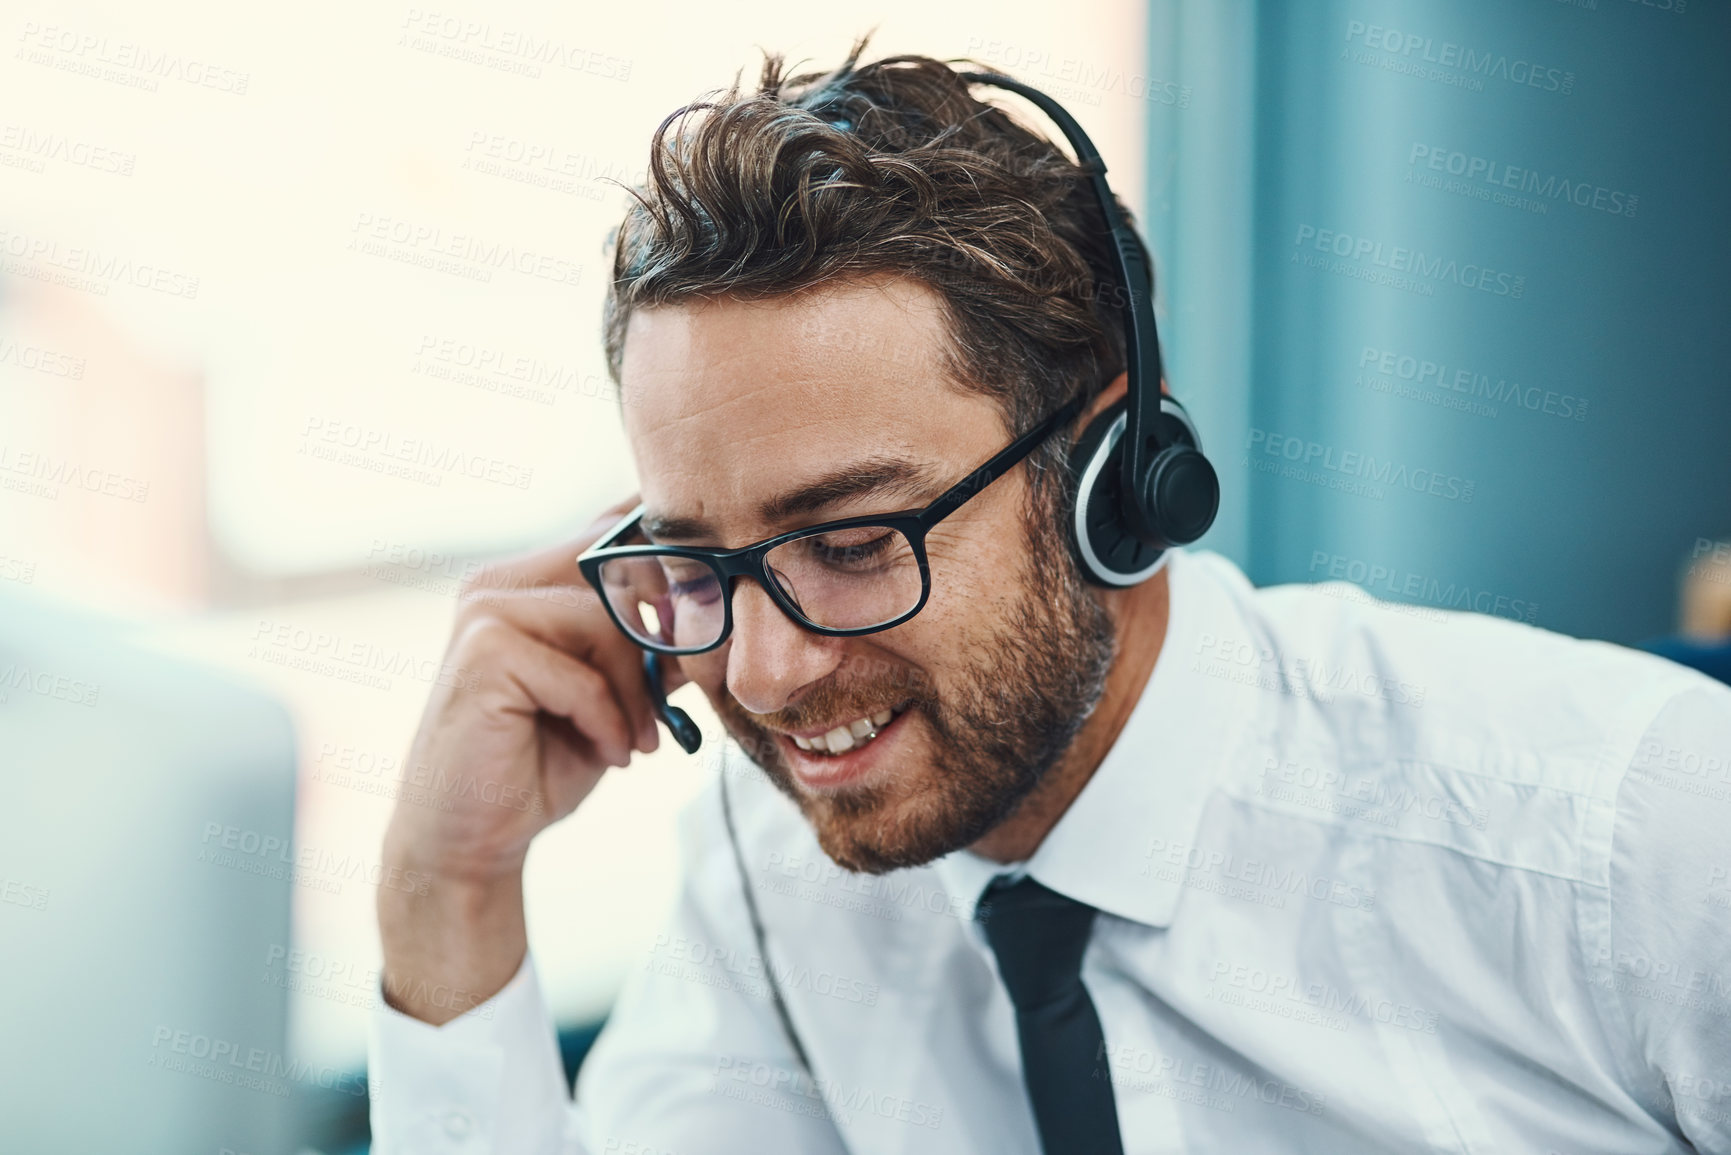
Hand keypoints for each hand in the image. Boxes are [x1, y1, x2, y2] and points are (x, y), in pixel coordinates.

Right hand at [377, 494, 688, 1022]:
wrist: (474, 835)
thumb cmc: (545, 758)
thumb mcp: (618, 692)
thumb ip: (656, 644)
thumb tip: (728, 608)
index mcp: (529, 576)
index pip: (610, 533)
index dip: (669, 561)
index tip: (710, 609)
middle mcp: (501, 580)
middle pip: (620, 571)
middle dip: (664, 636)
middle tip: (674, 695)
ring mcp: (486, 610)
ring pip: (608, 622)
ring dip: (637, 693)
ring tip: (637, 739)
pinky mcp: (485, 653)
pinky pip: (584, 675)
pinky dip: (609, 721)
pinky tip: (608, 752)